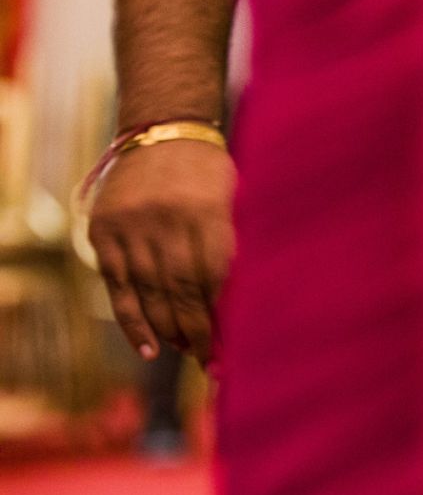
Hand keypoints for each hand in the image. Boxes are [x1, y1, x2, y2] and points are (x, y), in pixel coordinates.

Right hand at [88, 140, 235, 364]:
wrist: (162, 132)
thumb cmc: (212, 174)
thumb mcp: (237, 198)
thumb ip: (237, 247)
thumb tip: (247, 309)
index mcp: (206, 210)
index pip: (215, 275)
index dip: (223, 316)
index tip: (235, 347)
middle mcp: (164, 219)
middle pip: (182, 289)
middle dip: (198, 332)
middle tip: (212, 362)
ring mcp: (129, 226)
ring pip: (148, 292)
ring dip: (169, 331)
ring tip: (188, 354)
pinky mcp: (103, 232)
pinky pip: (117, 286)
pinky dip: (133, 321)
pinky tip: (150, 348)